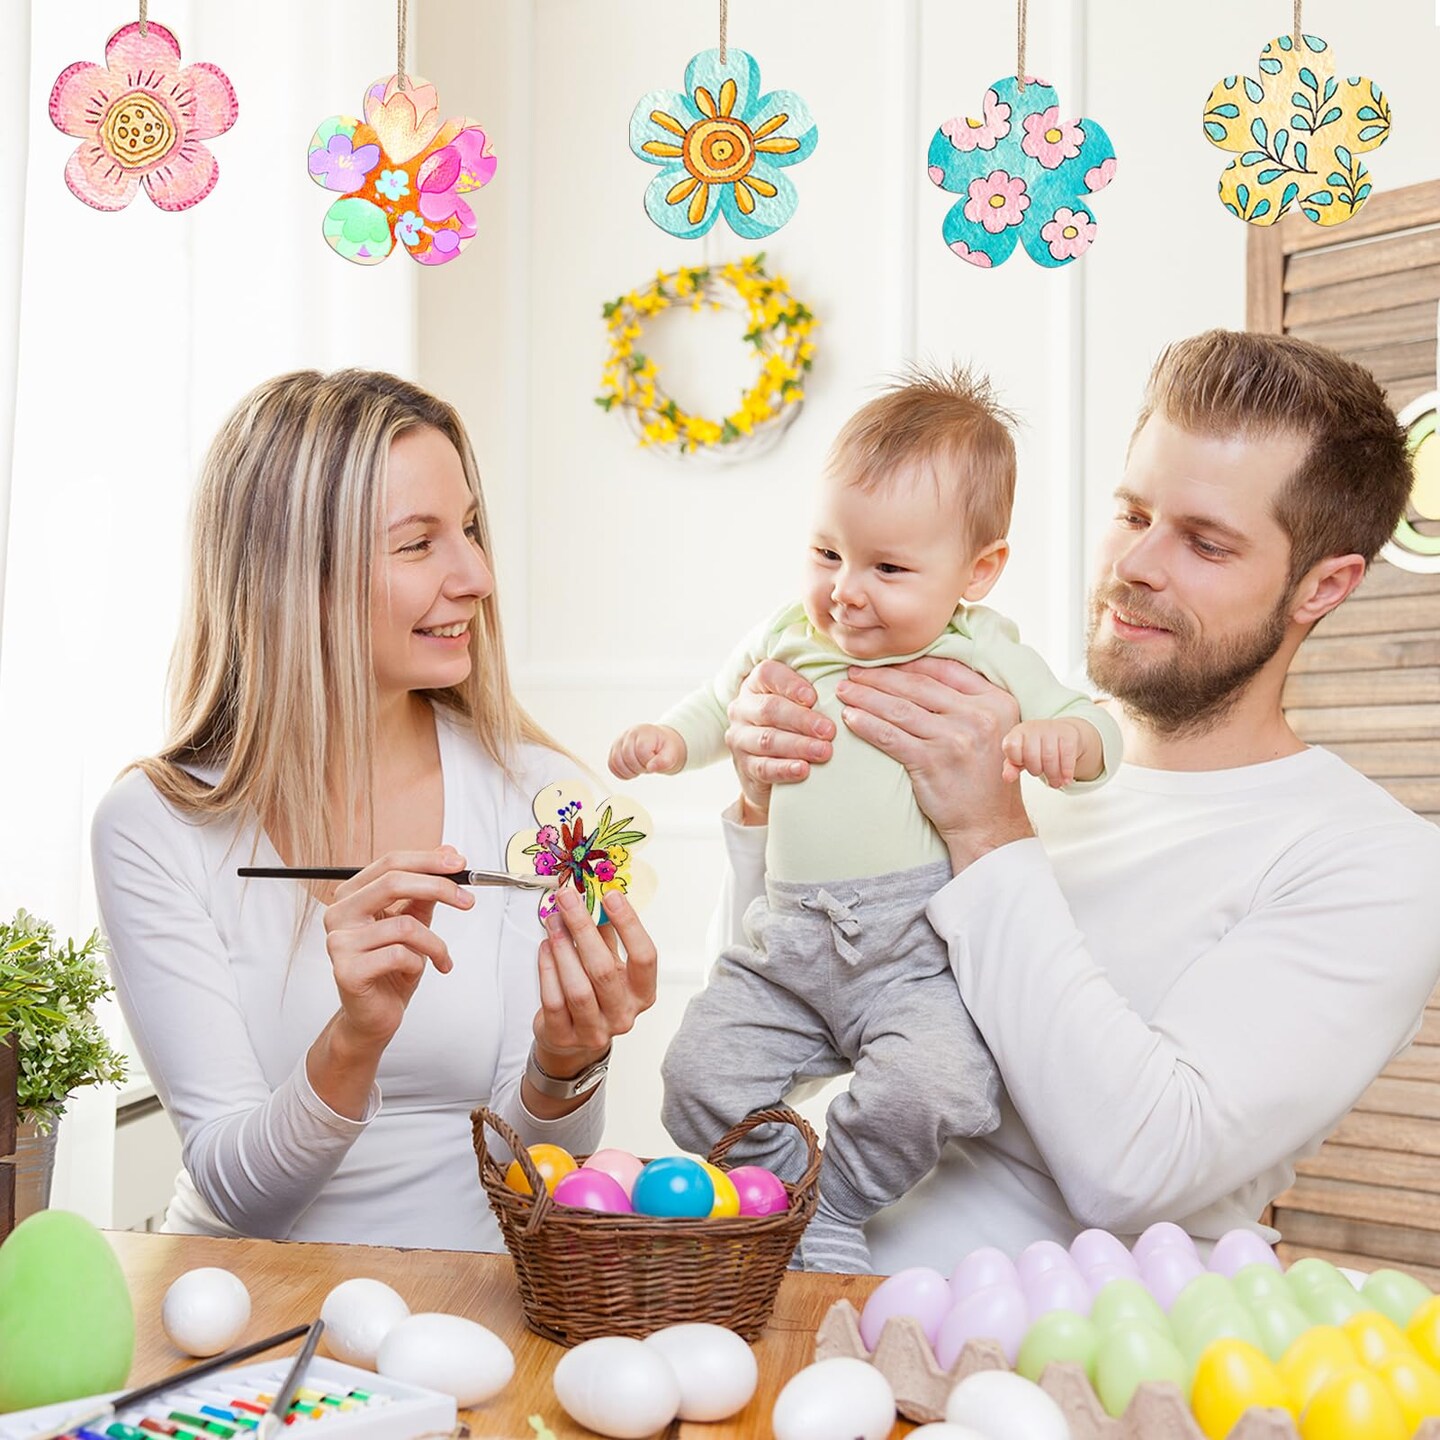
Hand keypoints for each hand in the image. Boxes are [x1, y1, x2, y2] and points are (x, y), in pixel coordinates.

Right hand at [321, 847, 474, 1052]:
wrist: (374, 1015)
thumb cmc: (390, 968)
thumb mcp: (413, 921)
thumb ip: (425, 890)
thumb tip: (447, 852)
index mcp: (352, 896)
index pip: (390, 863)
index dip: (428, 860)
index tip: (459, 864)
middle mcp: (339, 914)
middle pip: (393, 883)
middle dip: (439, 888)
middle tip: (467, 901)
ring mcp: (339, 942)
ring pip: (404, 925)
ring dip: (435, 943)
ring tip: (441, 957)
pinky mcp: (347, 970)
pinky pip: (399, 955)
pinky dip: (419, 963)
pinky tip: (414, 972)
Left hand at [531, 884, 657, 1075]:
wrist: (574, 1040)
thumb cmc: (596, 995)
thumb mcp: (610, 963)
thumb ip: (606, 933)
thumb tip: (595, 895)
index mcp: (642, 993)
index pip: (644, 957)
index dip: (629, 924)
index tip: (611, 896)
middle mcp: (623, 1014)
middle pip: (605, 970)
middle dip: (583, 928)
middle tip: (568, 899)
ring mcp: (594, 1030)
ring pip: (578, 988)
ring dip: (563, 948)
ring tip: (553, 921)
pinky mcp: (564, 1036)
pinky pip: (554, 1001)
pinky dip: (547, 970)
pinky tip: (545, 947)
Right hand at [609, 724, 686, 779]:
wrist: (658, 743)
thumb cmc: (664, 748)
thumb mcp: (671, 754)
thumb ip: (664, 761)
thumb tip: (651, 768)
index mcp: (644, 732)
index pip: (641, 751)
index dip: (648, 761)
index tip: (654, 760)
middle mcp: (628, 734)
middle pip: (627, 757)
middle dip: (639, 767)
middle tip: (648, 765)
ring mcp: (619, 741)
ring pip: (616, 762)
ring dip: (629, 771)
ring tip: (640, 768)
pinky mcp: (614, 750)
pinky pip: (611, 765)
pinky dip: (621, 773)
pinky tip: (632, 771)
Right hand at [723, 659, 834, 823]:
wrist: (770, 769)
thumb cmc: (792, 726)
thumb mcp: (797, 704)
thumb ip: (813, 692)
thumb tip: (849, 685)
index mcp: (755, 685)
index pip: (767, 674)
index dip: (790, 684)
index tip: (813, 697)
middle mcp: (743, 708)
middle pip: (770, 709)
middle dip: (802, 719)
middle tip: (830, 730)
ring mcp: (740, 738)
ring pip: (767, 739)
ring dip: (798, 745)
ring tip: (825, 752)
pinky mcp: (744, 766)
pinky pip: (763, 767)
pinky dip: (785, 769)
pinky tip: (804, 770)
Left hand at [836, 656, 1032, 871]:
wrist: (988, 823)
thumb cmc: (985, 775)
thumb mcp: (993, 728)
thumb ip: (969, 700)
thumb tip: (923, 670)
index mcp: (995, 700)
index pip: (944, 669)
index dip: (909, 662)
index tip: (883, 661)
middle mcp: (977, 715)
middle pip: (917, 686)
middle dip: (879, 677)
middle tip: (852, 673)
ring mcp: (954, 738)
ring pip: (899, 709)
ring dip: (865, 697)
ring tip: (844, 692)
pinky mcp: (931, 762)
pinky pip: (889, 736)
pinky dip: (866, 724)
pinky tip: (850, 718)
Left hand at [1003, 718, 1081, 788]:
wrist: (1064, 734)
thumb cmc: (1038, 748)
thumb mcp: (1021, 757)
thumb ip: (1011, 767)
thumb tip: (1007, 778)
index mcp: (1018, 732)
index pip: (1011, 747)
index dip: (1016, 760)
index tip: (1022, 764)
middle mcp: (1033, 727)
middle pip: (1031, 756)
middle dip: (1036, 771)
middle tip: (1042, 775)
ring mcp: (1051, 729)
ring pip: (1049, 758)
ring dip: (1052, 776)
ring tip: (1055, 783)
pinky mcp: (1068, 734)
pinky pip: (1066, 756)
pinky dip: (1066, 772)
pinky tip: (1066, 780)